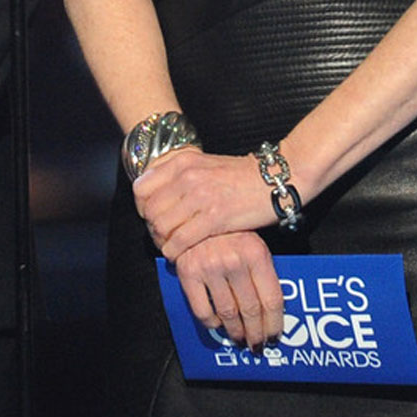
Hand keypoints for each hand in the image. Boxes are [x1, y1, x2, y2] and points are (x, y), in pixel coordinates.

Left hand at [134, 146, 271, 260]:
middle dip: (152, 228)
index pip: (141, 188)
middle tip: (162, 237)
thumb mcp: (204, 165)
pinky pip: (181, 240)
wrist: (274, 179)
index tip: (151, 217)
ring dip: (163, 242)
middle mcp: (187, 176)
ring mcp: (201, 196)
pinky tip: (180, 254)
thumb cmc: (240, 176)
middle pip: (150, 210)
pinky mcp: (215, 217)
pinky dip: (175, 251)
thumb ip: (179, 177)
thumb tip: (157, 197)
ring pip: (162, 227)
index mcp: (182, 162)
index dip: (142, 207)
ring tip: (171, 246)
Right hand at [174, 231, 283, 352]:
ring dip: (235, 332)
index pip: (271, 299)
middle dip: (256, 333)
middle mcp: (234, 260)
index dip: (274, 324)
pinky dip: (211, 322)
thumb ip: (262, 270)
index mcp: (256, 252)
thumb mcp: (251, 242)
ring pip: (228, 313)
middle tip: (257, 343)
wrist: (192, 211)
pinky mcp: (189, 272)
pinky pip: (203, 310)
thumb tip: (273, 310)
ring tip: (239, 338)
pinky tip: (217, 322)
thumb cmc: (225, 230)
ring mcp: (210, 267)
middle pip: (251, 310)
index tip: (274, 336)